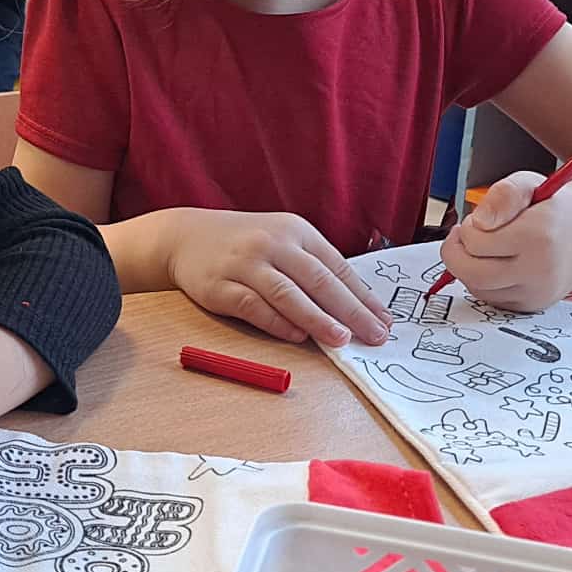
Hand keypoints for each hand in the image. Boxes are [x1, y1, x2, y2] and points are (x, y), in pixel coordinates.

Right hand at [164, 208, 393, 346]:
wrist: (186, 236)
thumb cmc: (244, 244)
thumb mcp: (281, 241)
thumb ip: (312, 267)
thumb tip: (353, 307)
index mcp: (295, 231)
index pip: (336, 266)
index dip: (363, 296)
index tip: (384, 320)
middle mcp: (272, 244)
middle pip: (318, 280)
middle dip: (350, 310)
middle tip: (374, 335)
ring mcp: (244, 264)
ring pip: (287, 294)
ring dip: (317, 319)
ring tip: (341, 340)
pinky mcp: (219, 286)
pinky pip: (252, 306)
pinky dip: (276, 322)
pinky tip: (297, 336)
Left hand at [438, 172, 571, 312]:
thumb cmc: (552, 208)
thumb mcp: (528, 183)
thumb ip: (503, 194)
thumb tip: (480, 222)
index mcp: (539, 235)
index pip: (476, 242)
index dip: (468, 228)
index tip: (478, 219)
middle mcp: (541, 270)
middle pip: (472, 273)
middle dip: (458, 253)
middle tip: (465, 236)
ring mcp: (537, 292)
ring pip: (477, 288)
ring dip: (469, 267)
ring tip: (484, 247)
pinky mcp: (532, 306)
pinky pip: (490, 299)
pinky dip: (483, 282)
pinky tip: (495, 263)